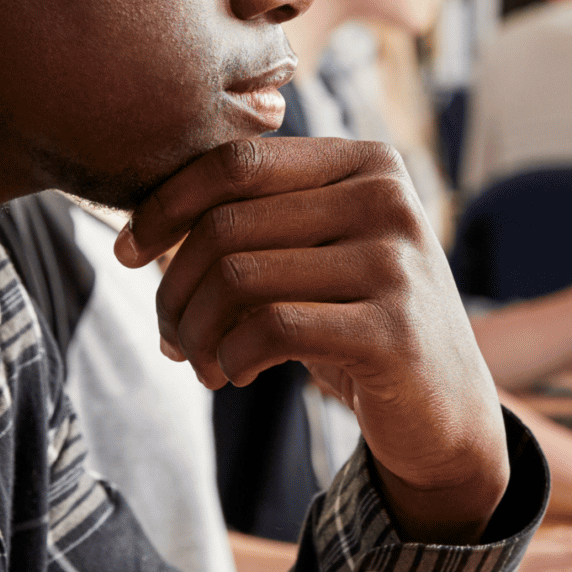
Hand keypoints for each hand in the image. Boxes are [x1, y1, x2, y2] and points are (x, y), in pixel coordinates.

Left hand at [125, 137, 507, 541]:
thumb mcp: (318, 254)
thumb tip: (139, 227)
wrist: (445, 410)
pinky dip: (232, 357)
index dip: (165, 205)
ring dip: (197, 331)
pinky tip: (235, 374)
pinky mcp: (392, 331)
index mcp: (366, 162)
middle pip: (227, 225)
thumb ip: (257, 219)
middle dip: (174, 288)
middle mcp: (387, 199)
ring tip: (199, 362)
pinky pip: (271, 329)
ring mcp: (395, 263)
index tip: (126, 252)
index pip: (235, 162)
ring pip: (239, 277)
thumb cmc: (359, 322)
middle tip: (170, 335)